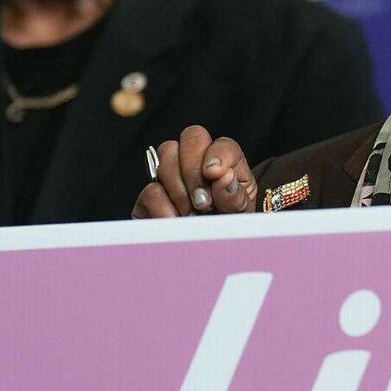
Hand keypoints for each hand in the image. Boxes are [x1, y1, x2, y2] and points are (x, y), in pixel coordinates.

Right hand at [132, 126, 256, 217]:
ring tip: (193, 215)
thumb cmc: (230, 226)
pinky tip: (176, 221)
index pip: (222, 144)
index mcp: (227, 163)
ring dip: (180, 190)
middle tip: (203, 202)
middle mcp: (197, 162)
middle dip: (194, 170)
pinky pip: (150, 191)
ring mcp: (170, 176)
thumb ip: (235, 196)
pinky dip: (164, 208)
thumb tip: (223, 176)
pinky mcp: (149, 197)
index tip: (216, 175)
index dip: (217, 155)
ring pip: (165, 158)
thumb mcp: (240, 213)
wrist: (210, 252)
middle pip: (190, 137)